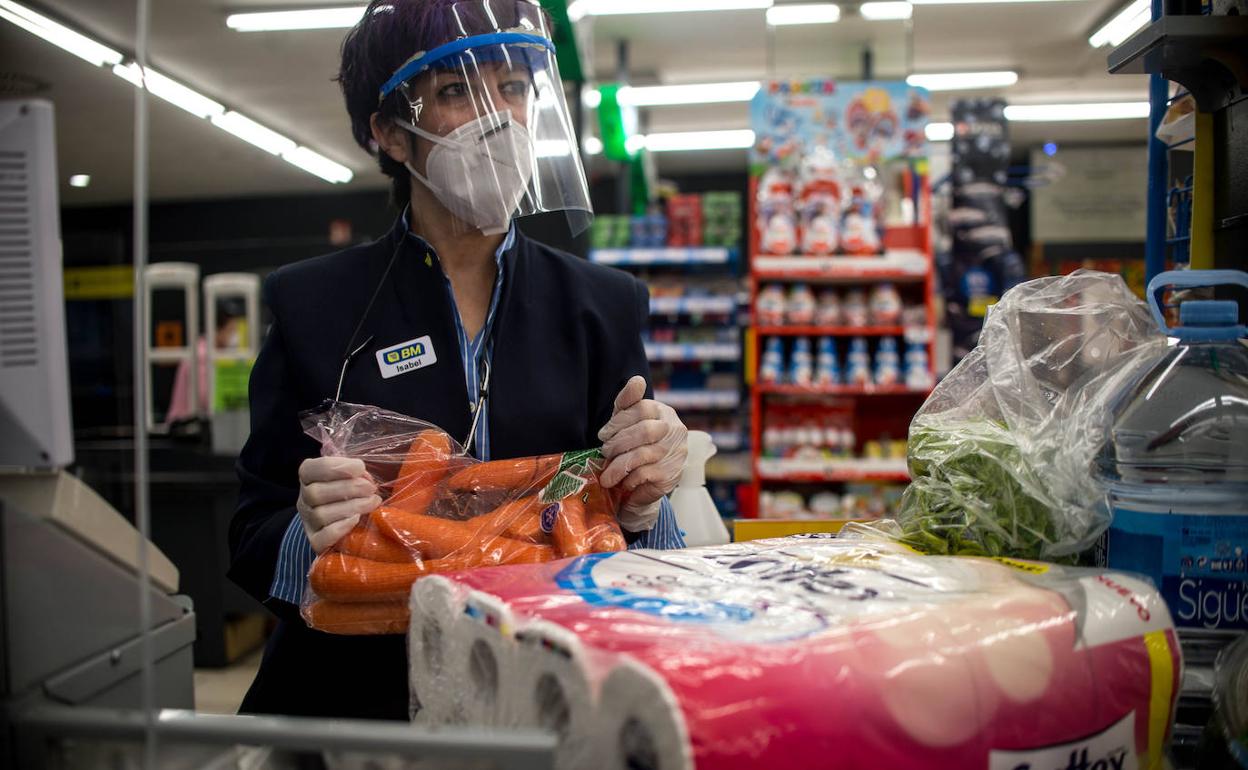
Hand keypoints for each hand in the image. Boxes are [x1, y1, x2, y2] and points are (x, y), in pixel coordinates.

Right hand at [296, 457, 380, 552]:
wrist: (342, 526)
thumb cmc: (350, 493)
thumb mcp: (349, 476)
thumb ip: (354, 471)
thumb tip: (363, 473)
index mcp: (309, 479)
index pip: (310, 470)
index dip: (334, 467)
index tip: (360, 467)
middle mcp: (304, 500)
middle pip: (315, 493)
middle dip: (348, 488)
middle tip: (371, 488)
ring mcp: (308, 523)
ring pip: (320, 514)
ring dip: (351, 506)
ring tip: (372, 502)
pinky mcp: (316, 542)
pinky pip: (322, 538)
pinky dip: (340, 528)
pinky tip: (357, 519)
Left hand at [598, 376, 687, 531]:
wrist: (648, 482)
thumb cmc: (634, 445)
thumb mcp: (627, 421)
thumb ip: (627, 401)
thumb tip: (637, 380)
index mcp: (663, 412)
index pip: (642, 408)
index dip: (619, 421)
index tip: (603, 435)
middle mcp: (674, 429)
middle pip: (644, 431)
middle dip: (618, 443)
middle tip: (605, 452)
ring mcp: (675, 452)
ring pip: (642, 454)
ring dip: (618, 465)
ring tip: (606, 474)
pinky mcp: (672, 474)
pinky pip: (644, 474)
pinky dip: (629, 479)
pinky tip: (623, 482)